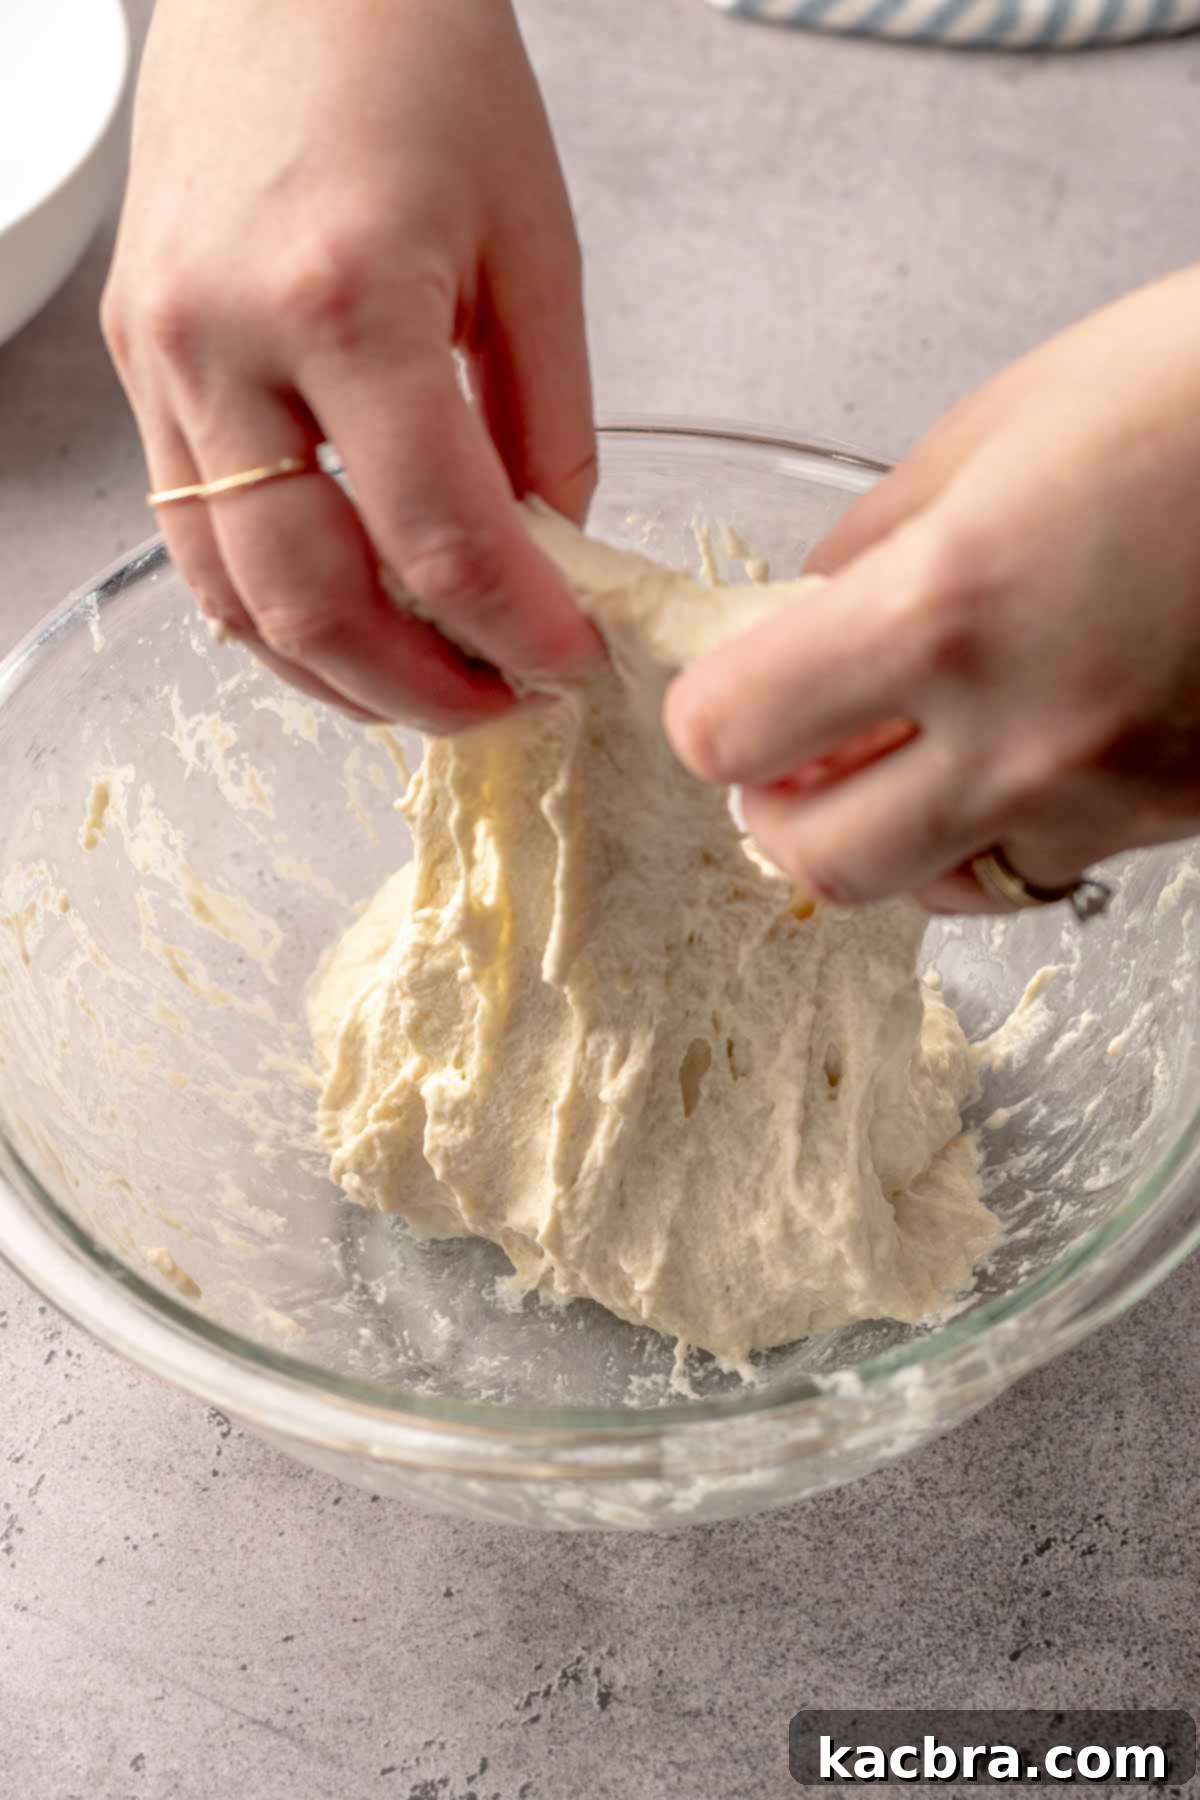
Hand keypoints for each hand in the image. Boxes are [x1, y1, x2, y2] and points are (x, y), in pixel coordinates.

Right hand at [102, 0, 598, 728]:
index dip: (514, 631)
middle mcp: (224, 341)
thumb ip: (546, 423)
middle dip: (417, 689)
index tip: (568, 662)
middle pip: (311, 599)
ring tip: (422, 687)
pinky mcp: (136, 362)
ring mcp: (160, 357)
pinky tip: (343, 619)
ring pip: (229, 594)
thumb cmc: (418, 61)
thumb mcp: (532, 244)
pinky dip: (270, 605)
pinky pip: (190, 535)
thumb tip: (544, 556)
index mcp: (343, 298)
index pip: (435, 537)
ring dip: (332, 673)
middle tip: (497, 707)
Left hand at [665, 266, 1199, 911]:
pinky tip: (1011, 761)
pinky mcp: (1171, 824)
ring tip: (908, 754)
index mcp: (947, 608)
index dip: (709, 715)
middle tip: (791, 752)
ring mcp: (1104, 798)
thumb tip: (804, 615)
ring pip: (929, 890)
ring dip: (887, 836)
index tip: (728, 687)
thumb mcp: (999, 425)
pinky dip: (993, 835)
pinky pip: (1037, 871)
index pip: (734, 733)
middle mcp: (1019, 733)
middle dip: (781, 811)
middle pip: (818, 862)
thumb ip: (873, 541)